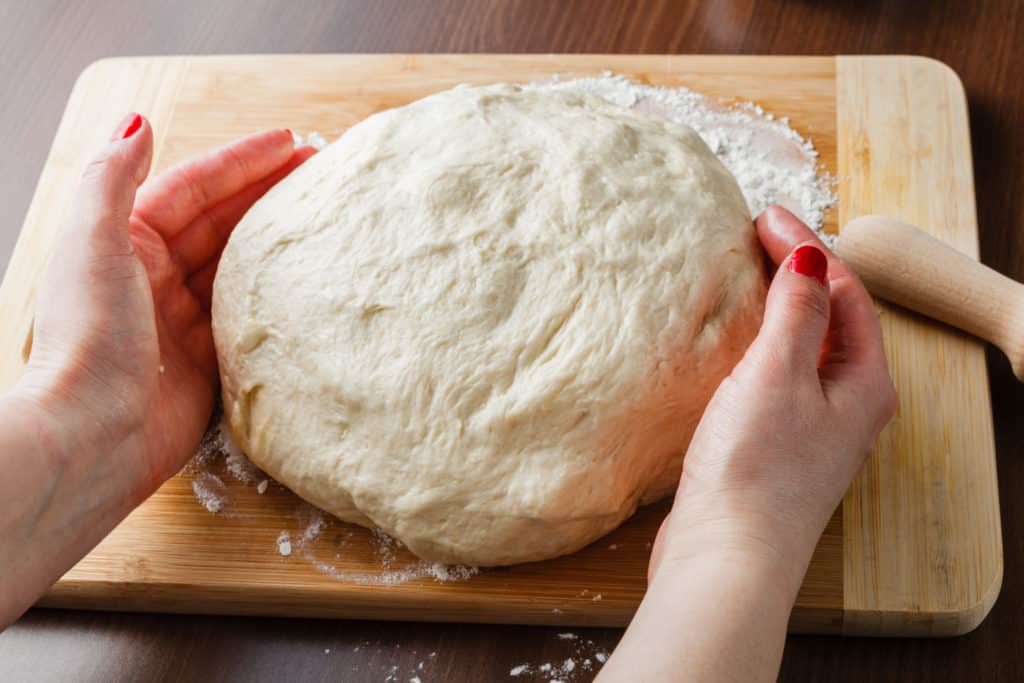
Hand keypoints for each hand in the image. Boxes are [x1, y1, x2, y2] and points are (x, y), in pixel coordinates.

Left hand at [22, 115, 315, 489]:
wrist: (95, 434)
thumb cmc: (89, 337)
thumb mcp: (93, 243)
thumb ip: (110, 178)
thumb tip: (136, 122)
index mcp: (127, 241)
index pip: (194, 187)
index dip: (241, 161)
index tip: (290, 143)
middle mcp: (155, 275)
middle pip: (222, 221)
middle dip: (268, 193)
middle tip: (321, 174)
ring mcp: (184, 319)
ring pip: (239, 266)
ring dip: (276, 240)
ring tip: (323, 219)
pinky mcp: (207, 360)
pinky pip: (249, 316)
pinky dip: (277, 295)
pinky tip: (310, 281)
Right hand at [649, 206, 895, 588]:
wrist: (724, 559)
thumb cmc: (756, 471)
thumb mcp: (777, 375)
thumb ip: (797, 313)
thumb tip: (811, 258)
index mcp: (863, 384)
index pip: (845, 293)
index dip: (809, 248)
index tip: (765, 216)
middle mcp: (846, 406)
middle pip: (830, 319)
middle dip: (798, 273)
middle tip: (755, 235)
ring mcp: (811, 429)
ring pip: (801, 350)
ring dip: (776, 309)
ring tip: (742, 276)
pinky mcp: (775, 448)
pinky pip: (774, 379)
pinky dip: (755, 346)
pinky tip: (728, 341)